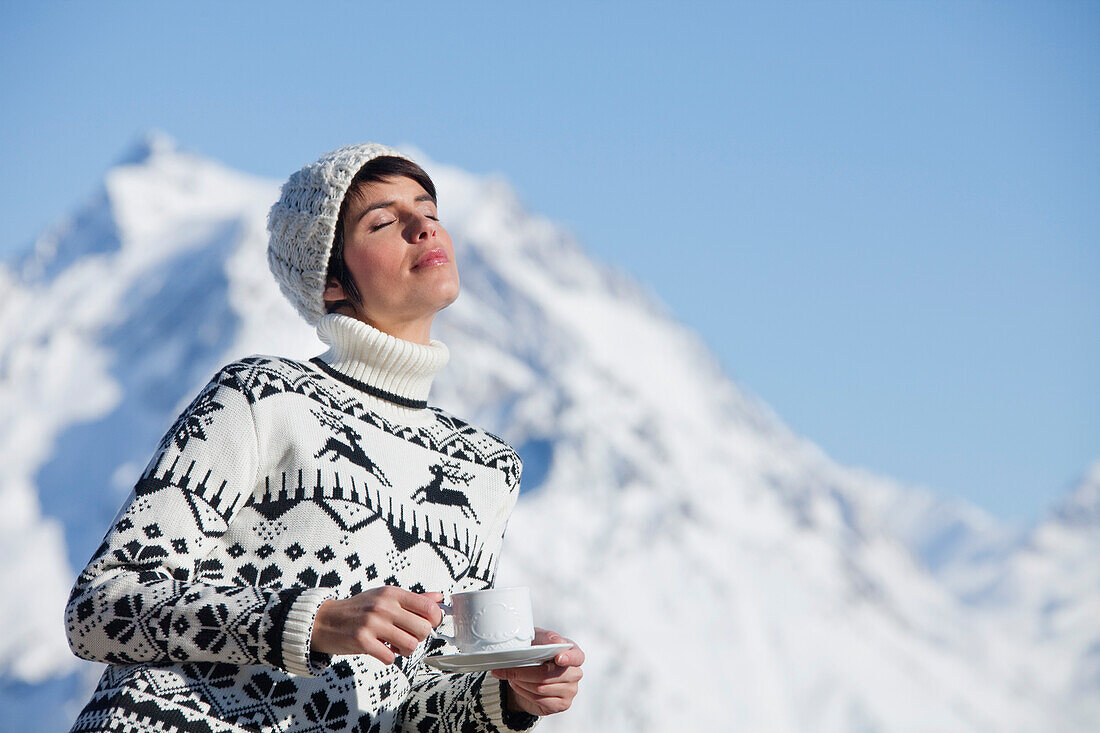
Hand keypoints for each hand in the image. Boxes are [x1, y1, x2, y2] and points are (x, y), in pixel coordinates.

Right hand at [311, 586, 442, 664]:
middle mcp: (383, 606)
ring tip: (394, 645)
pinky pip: (390, 657)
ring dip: (405, 650)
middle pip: (423, 629)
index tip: (425, 624)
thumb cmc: (359, 609)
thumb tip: (439, 598)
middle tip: (406, 636)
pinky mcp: (362, 641)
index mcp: (392, 594)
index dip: (433, 620)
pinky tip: (381, 650)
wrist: (324, 620)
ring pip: (410, 644)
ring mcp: (372, 623)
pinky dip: (389, 658)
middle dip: (418, 637)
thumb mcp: (385, 597)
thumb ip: (413, 599)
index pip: (429, 608)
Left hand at [490, 627, 583, 716]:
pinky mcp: (562, 704)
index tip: (558, 658)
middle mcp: (575, 673)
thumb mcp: (539, 638)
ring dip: (521, 681)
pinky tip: (518, 685)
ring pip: (541, 688)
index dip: (568, 658)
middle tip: (506, 666)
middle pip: (549, 674)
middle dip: (524, 671)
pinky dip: (524, 692)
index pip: (577, 656)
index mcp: (574, 653)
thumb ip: (548, 638)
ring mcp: (570, 690)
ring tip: (511, 674)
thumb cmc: (538, 650)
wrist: (529, 671)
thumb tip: (555, 642)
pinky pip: (539, 700)